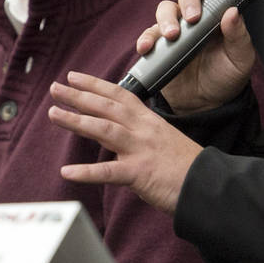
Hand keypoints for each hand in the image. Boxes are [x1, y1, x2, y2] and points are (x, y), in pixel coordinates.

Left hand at [48, 73, 204, 213]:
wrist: (210, 185)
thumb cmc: (187, 168)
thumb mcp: (164, 142)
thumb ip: (140, 138)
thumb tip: (117, 141)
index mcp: (150, 122)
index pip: (120, 96)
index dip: (96, 85)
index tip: (75, 78)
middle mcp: (144, 130)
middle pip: (107, 107)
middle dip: (79, 96)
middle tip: (55, 88)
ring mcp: (141, 150)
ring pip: (104, 129)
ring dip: (76, 121)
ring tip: (53, 114)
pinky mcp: (140, 173)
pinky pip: (109, 172)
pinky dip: (86, 173)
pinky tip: (67, 172)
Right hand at [134, 0, 257, 114]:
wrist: (206, 105)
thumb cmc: (226, 76)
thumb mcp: (241, 59)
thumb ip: (239, 36)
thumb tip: (233, 12)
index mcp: (219, 11)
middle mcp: (196, 14)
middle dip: (188, 0)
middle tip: (193, 18)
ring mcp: (176, 28)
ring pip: (166, 9)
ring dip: (167, 19)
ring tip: (172, 36)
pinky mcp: (159, 44)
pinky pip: (149, 35)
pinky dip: (146, 39)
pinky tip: (148, 47)